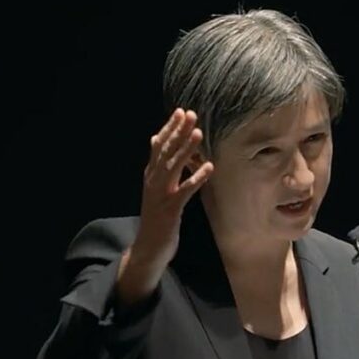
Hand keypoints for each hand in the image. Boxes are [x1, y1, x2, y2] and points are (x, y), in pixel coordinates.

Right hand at [117, 109, 212, 306]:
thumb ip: (161, 168)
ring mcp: (160, 195)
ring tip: (199, 133)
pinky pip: (185, 191)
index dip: (170, 128)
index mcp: (151, 176)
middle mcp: (153, 182)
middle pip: (165, 151)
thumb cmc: (157, 218)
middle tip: (191, 114)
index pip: (159, 146)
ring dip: (186, 150)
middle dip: (178, 132)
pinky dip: (196, 178)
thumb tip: (161, 143)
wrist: (148, 248)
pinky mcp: (170, 210)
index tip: (181, 111)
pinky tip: (209, 167)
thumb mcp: (157, 190)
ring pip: (173, 167)